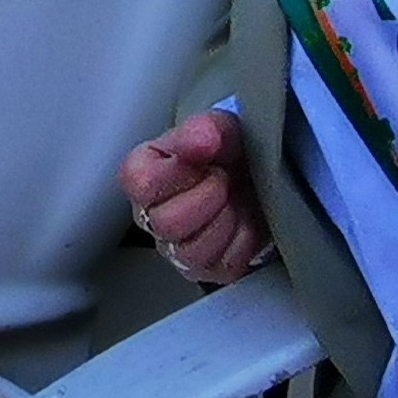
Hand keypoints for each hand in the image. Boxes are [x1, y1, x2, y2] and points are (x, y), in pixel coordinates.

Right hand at [121, 109, 272, 284]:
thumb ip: (205, 129)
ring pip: (193, 251)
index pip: (140, 183)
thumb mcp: (218, 128)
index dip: (179, 171)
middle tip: (225, 178)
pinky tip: (244, 219)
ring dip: (227, 219)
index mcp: (143, 175)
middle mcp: (152, 217)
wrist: (257, 177)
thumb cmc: (228, 153)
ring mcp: (178, 248)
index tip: (203, 156)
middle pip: (167, 223)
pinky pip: (224, 264)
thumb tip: (201, 140)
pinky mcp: (209, 269)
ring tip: (235, 198)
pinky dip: (244, 239)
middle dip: (209, 196)